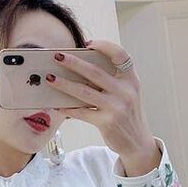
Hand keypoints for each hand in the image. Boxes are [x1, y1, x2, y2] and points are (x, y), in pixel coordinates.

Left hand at [49, 40, 160, 173]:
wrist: (137, 142)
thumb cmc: (127, 115)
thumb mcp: (127, 94)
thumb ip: (112, 81)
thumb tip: (81, 69)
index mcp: (131, 80)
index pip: (120, 55)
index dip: (104, 46)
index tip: (87, 44)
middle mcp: (125, 91)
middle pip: (95, 72)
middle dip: (73, 62)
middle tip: (57, 56)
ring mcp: (116, 107)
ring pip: (84, 91)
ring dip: (64, 84)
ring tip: (50, 79)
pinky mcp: (107, 122)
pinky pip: (82, 112)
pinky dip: (68, 108)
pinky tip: (57, 105)